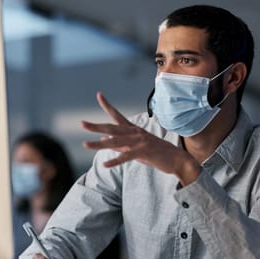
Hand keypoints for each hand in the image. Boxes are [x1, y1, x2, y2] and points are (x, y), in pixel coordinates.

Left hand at [82, 92, 200, 184]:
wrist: (177, 159)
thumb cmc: (156, 154)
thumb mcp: (136, 149)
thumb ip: (120, 145)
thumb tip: (105, 140)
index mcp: (133, 130)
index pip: (117, 115)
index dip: (107, 105)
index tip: (99, 94)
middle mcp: (135, 133)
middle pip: (112, 128)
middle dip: (96, 126)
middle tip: (82, 123)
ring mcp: (139, 141)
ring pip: (116, 142)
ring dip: (99, 144)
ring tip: (86, 144)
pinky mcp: (144, 152)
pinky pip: (127, 156)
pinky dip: (116, 160)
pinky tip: (106, 164)